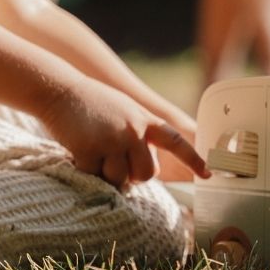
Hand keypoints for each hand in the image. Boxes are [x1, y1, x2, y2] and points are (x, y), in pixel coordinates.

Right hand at [42, 78, 210, 188]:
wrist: (61, 90)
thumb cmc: (93, 104)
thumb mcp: (126, 111)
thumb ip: (141, 134)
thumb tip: (147, 170)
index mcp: (145, 120)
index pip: (176, 142)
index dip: (193, 159)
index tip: (208, 174)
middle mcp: (133, 130)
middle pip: (146, 174)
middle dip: (132, 176)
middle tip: (115, 162)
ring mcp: (112, 139)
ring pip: (119, 179)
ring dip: (106, 173)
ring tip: (95, 150)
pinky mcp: (90, 149)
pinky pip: (95, 176)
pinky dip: (86, 169)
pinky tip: (80, 149)